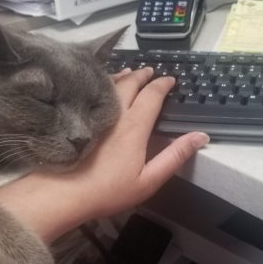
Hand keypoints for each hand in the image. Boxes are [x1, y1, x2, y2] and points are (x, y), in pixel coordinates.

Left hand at [58, 67, 208, 217]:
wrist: (63, 192)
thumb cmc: (108, 190)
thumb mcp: (148, 180)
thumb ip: (175, 156)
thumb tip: (200, 136)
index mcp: (134, 126)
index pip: (152, 95)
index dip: (163, 85)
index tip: (170, 79)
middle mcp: (115, 113)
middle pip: (131, 83)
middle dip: (143, 74)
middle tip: (151, 71)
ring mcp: (93, 113)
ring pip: (110, 84)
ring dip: (124, 76)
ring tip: (130, 72)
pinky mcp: (76, 117)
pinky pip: (94, 91)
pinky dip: (103, 83)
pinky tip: (103, 86)